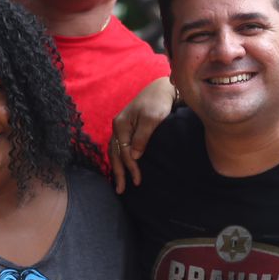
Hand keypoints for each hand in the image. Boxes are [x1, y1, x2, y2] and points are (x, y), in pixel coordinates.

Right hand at [110, 76, 175, 191]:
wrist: (163, 89)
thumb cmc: (158, 102)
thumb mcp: (152, 119)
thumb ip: (142, 137)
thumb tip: (133, 156)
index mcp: (121, 125)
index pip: (123, 152)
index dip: (130, 168)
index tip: (138, 181)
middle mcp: (118, 127)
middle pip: (115, 154)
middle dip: (118, 172)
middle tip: (121, 190)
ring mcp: (122, 128)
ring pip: (115, 152)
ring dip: (117, 167)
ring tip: (120, 183)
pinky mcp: (128, 129)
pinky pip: (120, 147)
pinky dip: (120, 159)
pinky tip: (123, 167)